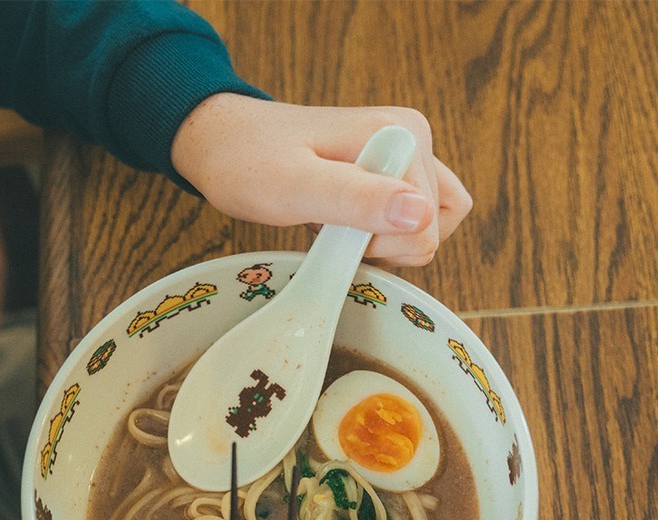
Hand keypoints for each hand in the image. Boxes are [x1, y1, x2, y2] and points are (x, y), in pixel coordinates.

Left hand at [171, 94, 471, 268]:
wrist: (223, 143)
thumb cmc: (249, 164)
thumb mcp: (295, 189)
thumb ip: (356, 201)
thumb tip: (421, 216)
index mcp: (399, 135)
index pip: (428, 225)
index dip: (381, 245)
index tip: (333, 229)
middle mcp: (411, 135)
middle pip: (434, 225)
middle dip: (385, 244)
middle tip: (331, 227)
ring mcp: (403, 150)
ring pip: (428, 223)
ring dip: (386, 241)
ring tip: (336, 224)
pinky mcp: (389, 166)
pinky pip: (410, 215)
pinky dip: (383, 233)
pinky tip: (344, 224)